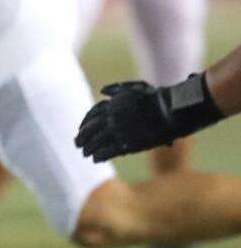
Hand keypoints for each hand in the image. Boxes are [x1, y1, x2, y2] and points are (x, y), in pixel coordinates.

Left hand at [75, 74, 223, 161]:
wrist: (170, 110)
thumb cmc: (155, 98)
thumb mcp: (135, 87)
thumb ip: (118, 89)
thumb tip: (103, 90)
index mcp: (113, 105)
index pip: (92, 115)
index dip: (84, 123)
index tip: (80, 129)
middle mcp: (112, 118)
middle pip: (90, 130)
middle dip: (82, 138)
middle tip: (77, 144)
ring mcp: (119, 131)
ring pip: (97, 142)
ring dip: (89, 149)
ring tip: (85, 154)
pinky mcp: (127, 143)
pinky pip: (108, 151)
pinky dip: (100, 156)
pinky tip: (96, 160)